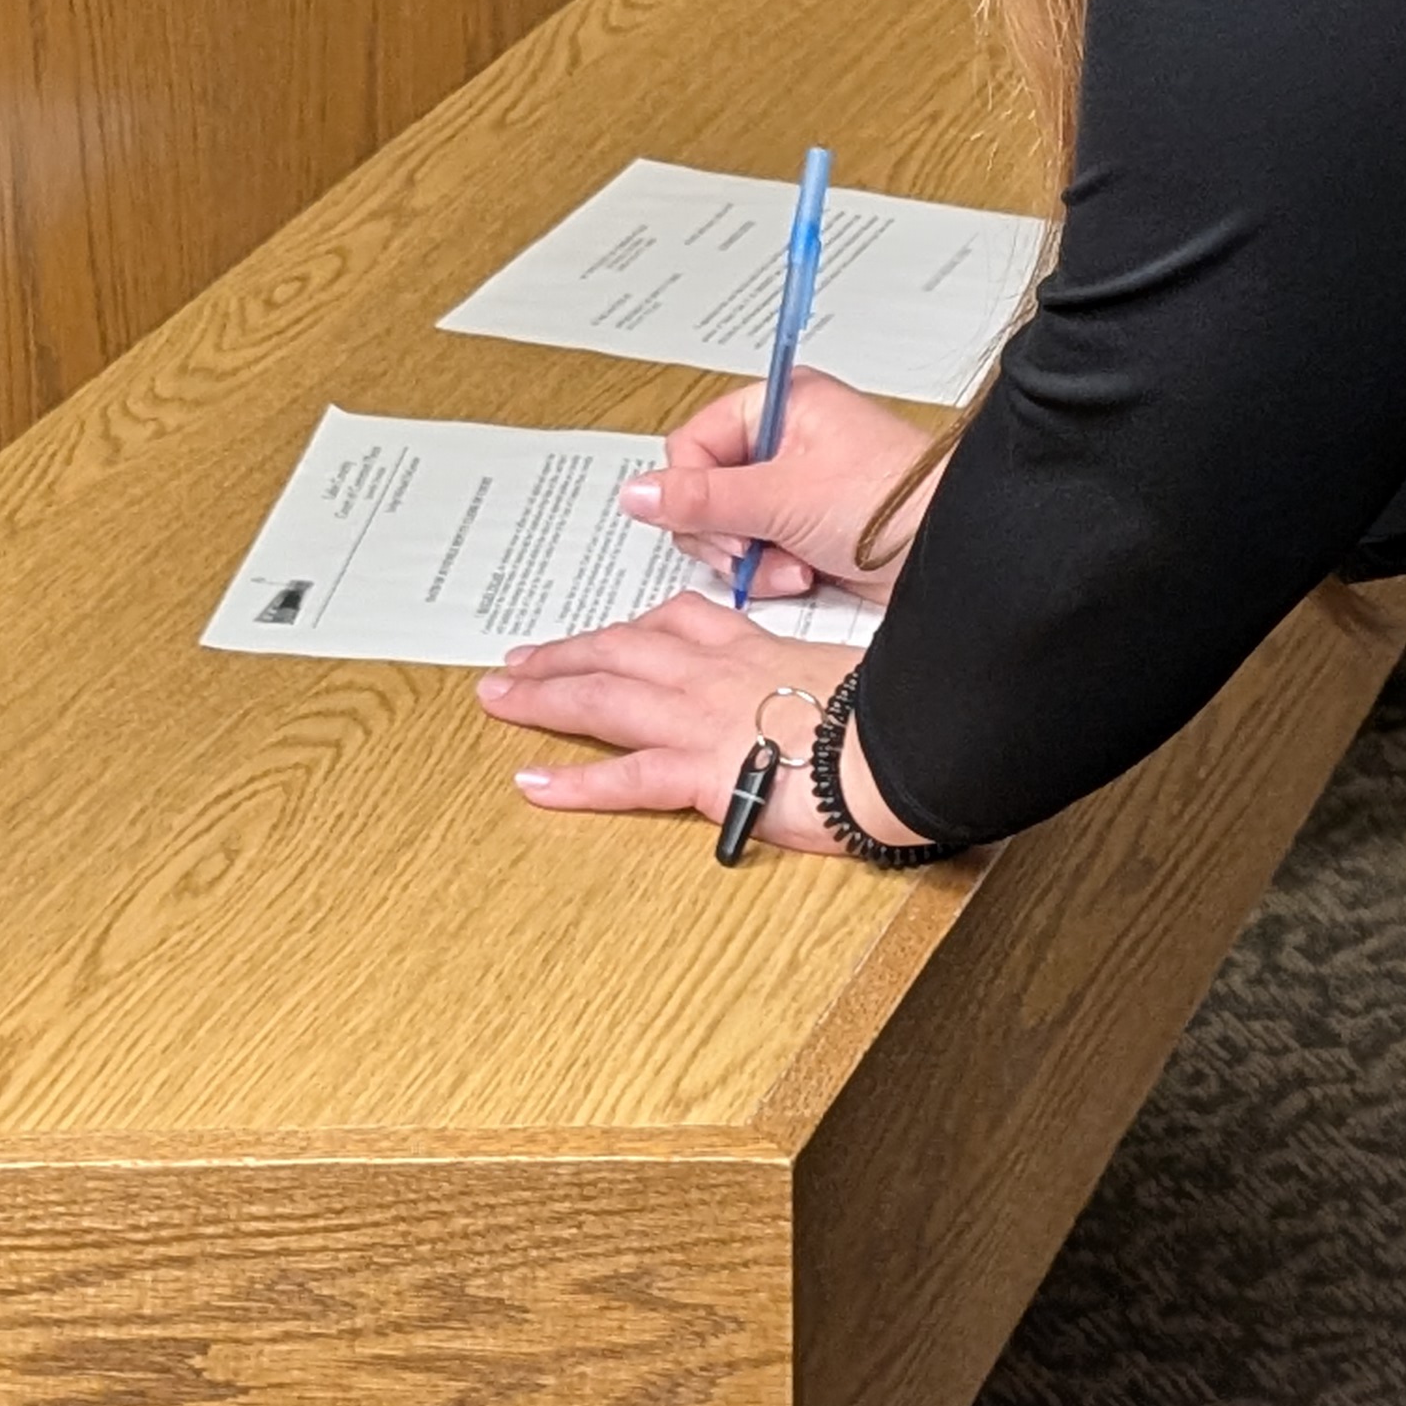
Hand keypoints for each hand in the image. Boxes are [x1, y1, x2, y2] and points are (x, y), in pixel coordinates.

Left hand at [478, 594, 924, 852]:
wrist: (908, 740)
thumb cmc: (895, 707)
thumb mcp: (855, 669)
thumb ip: (826, 677)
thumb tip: (837, 691)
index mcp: (754, 648)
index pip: (680, 623)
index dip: (631, 627)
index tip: (604, 630)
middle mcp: (716, 674)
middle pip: (622, 651)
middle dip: (564, 654)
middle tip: (515, 660)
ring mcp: (702, 719)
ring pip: (606, 698)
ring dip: (545, 696)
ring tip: (498, 697)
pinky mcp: (702, 771)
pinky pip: (625, 777)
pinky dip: (574, 781)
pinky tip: (533, 782)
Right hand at [616, 370, 945, 610]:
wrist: (953, 553)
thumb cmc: (892, 500)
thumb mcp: (782, 496)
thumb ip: (702, 498)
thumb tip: (638, 493)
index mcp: (779, 405)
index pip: (693, 444)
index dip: (693, 490)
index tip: (718, 521)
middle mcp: (785, 442)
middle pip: (705, 492)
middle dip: (727, 532)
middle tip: (752, 544)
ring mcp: (796, 489)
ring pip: (729, 530)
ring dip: (754, 557)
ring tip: (793, 562)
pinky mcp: (809, 530)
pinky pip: (760, 554)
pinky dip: (776, 571)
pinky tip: (806, 574)